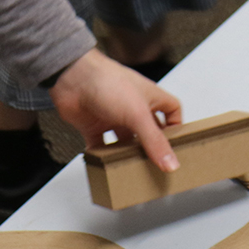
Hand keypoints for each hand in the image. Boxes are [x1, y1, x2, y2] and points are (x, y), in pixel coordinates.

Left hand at [50, 49, 183, 172]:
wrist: (72, 79)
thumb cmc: (107, 82)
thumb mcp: (138, 114)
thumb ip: (154, 141)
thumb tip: (171, 163)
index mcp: (149, 97)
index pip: (171, 109)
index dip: (175, 124)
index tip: (176, 143)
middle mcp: (132, 106)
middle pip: (147, 129)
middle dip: (150, 146)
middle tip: (155, 165)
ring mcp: (112, 115)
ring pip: (124, 139)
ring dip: (126, 153)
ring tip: (131, 169)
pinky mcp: (93, 124)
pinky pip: (100, 144)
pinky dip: (101, 155)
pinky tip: (104, 164)